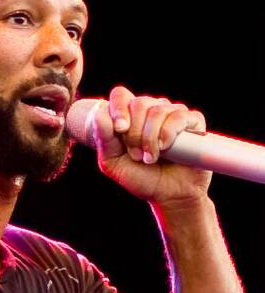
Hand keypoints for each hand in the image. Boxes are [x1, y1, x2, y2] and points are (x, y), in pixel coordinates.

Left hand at [91, 86, 212, 206]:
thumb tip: (99, 114)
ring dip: (150, 137)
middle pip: (139, 103)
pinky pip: (180, 116)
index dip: (118, 108)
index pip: (120, 95)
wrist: (169, 196)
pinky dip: (169, 132)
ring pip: (158, 110)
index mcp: (129, 115)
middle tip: (136, 155)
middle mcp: (150, 109)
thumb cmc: (139, 177)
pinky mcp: (193, 122)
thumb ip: (103, 139)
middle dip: (134, 132)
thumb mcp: (113, 162)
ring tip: (150, 158)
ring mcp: (172, 114)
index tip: (120, 129)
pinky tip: (165, 147)